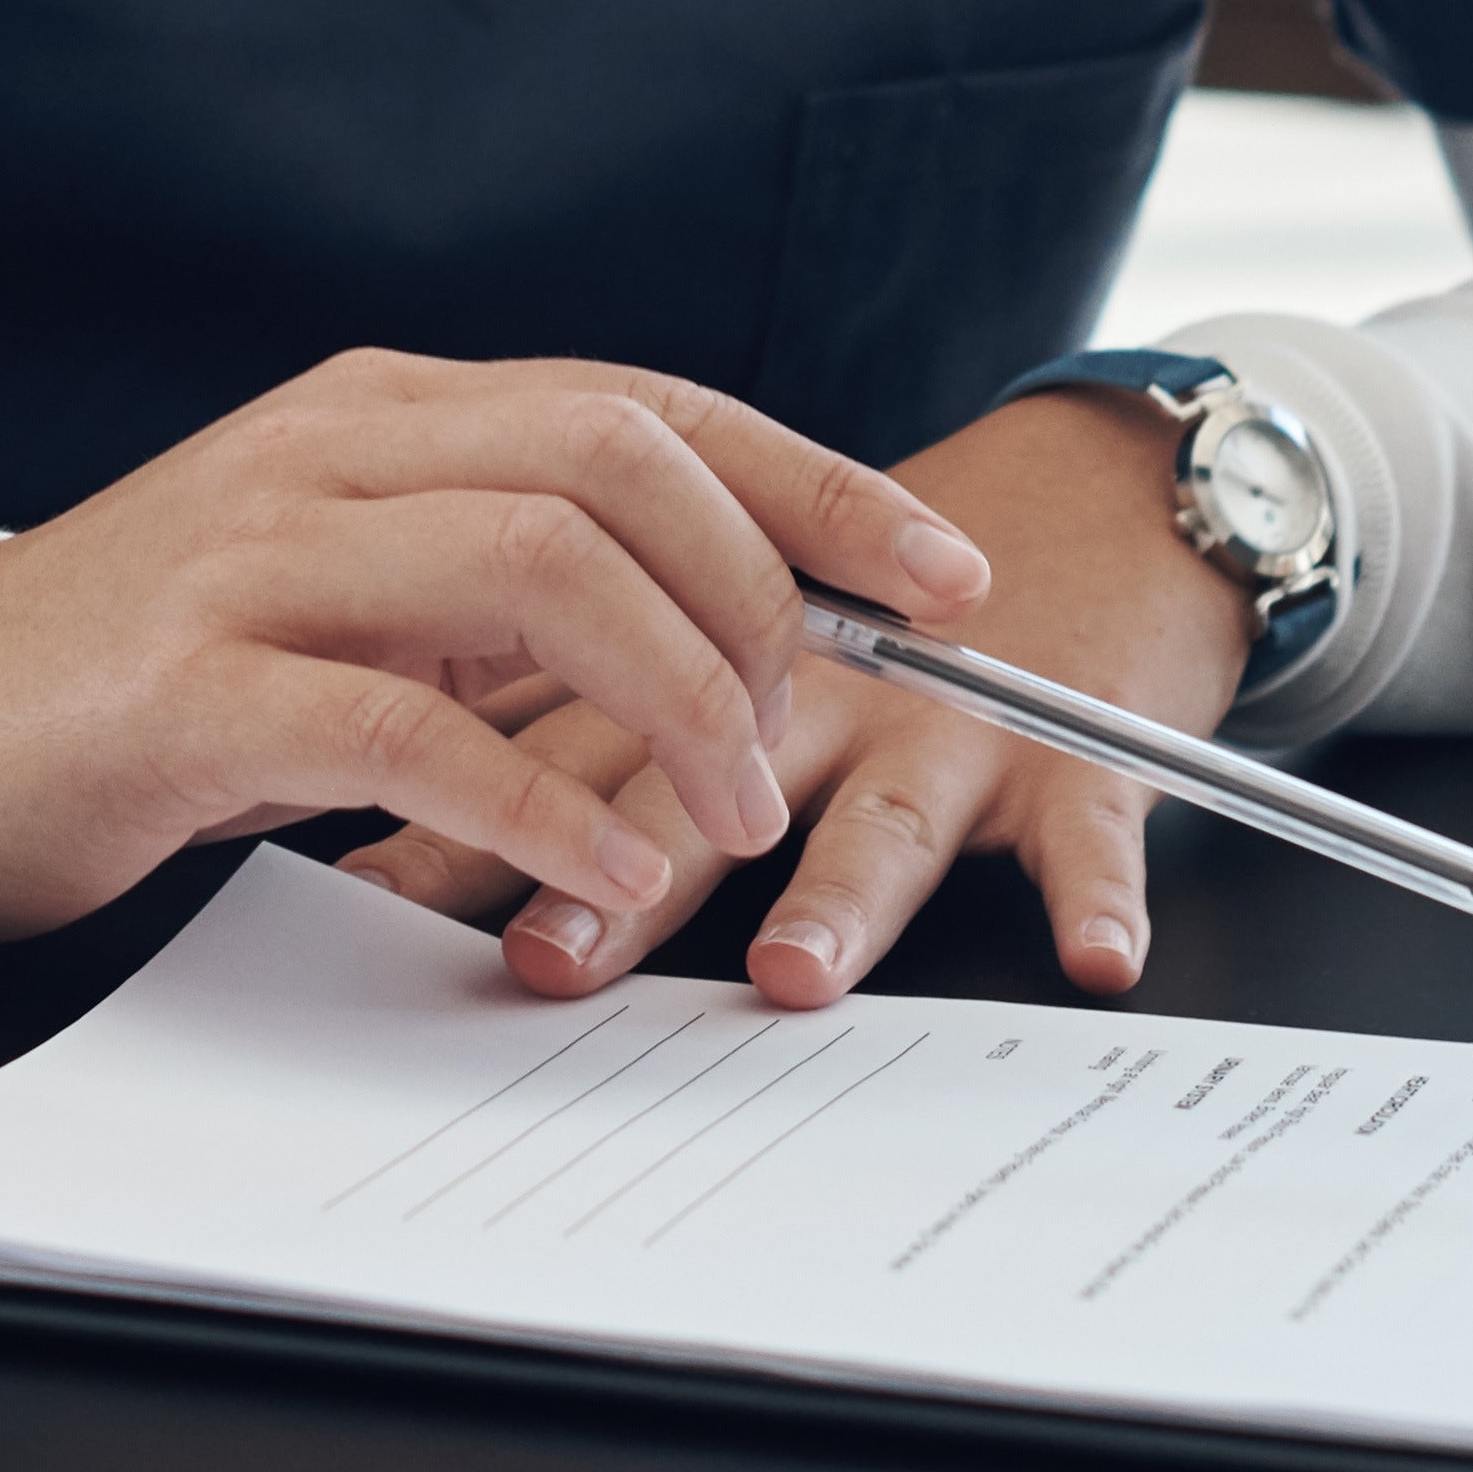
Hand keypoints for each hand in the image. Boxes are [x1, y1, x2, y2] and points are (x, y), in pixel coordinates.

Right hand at [0, 354, 998, 954]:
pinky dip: (537, 805)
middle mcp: (330, 451)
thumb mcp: (344, 589)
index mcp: (382, 412)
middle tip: (809, 725)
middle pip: (617, 457)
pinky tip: (596, 880)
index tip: (946, 570)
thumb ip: (497, 581)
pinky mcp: (193, 690)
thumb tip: (719, 624)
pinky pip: (410, 725)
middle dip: (762, 588)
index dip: (815, 480)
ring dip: (674, 697)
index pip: (647, 403)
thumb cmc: (149, 676)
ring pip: (537, 564)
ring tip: (725, 820)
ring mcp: (257, 557)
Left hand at [338, 378, 1241, 1007]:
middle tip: (546, 959)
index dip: (478, 808)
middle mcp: (809, 691)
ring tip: (790, 969)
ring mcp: (938, 720)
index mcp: (705, 664)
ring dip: (839, 891)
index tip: (380, 888)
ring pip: (881, 808)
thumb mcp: (711, 662)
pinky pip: (1093, 823)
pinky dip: (1103, 885)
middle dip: (619, 865)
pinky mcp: (1073, 742)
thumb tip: (369, 824)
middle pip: (701, 779)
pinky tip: (1097, 953)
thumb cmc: (880, 610)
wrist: (1089, 502)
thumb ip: (569, 730)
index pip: (568, 737)